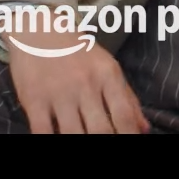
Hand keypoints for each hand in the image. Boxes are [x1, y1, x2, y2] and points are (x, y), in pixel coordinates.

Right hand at [1, 15, 148, 133]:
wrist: (39, 30)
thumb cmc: (78, 53)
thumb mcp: (108, 68)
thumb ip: (127, 98)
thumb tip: (144, 129)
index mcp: (108, 76)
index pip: (124, 115)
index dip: (129, 135)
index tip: (131, 142)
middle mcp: (85, 85)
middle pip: (100, 129)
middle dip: (107, 142)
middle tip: (107, 148)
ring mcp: (58, 93)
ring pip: (72, 134)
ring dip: (79, 143)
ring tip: (83, 144)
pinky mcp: (34, 99)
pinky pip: (43, 131)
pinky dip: (51, 140)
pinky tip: (58, 140)